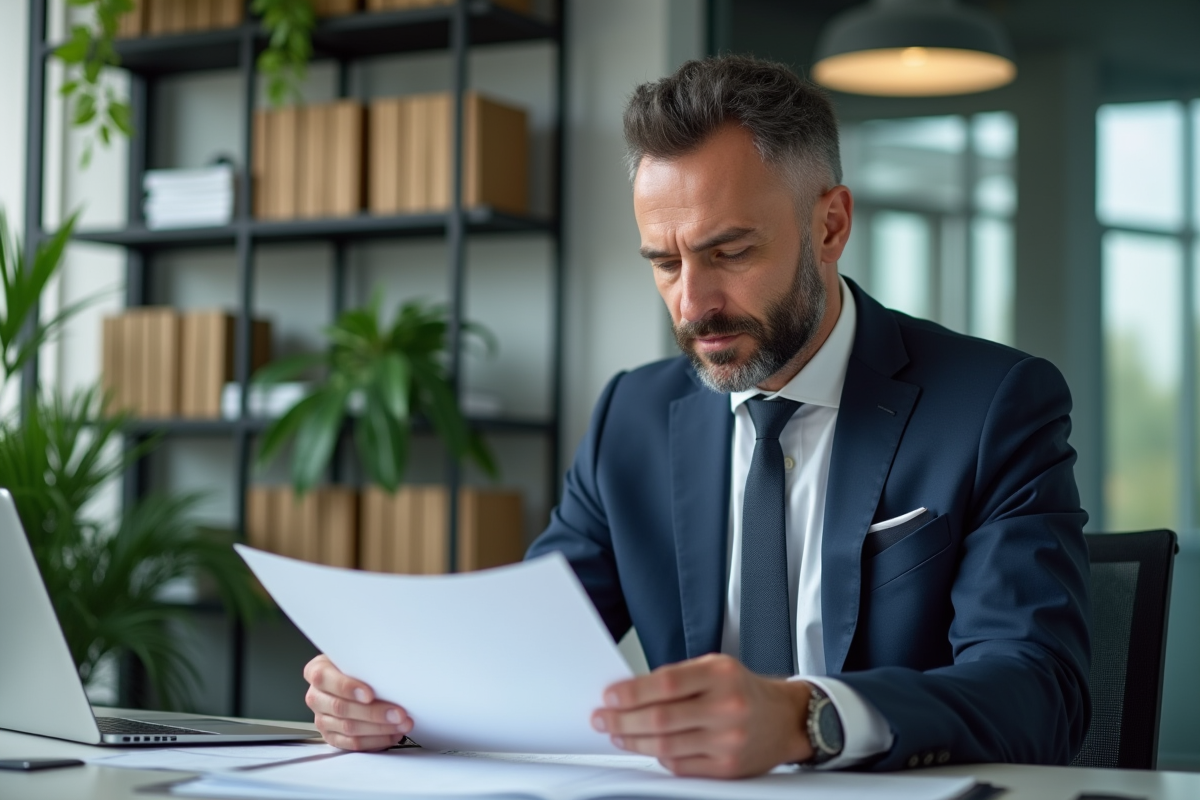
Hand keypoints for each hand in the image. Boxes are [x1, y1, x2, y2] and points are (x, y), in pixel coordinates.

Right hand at [303, 654, 412, 750]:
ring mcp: (322, 718)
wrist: (350, 679)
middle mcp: (315, 696)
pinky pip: (352, 744)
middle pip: (341, 708)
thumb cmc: (356, 666)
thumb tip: (389, 670)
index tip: (370, 694)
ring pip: (349, 728)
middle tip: (398, 713)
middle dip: (373, 712)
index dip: (347, 687)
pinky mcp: (332, 736)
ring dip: (380, 728)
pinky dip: (375, 740)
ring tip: (402, 724)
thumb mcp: (356, 657)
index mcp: (317, 671)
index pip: (324, 679)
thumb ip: (364, 663)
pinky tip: (392, 734)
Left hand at [590, 653, 811, 777]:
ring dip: (634, 742)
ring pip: (666, 746)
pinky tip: (647, 748)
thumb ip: (677, 677)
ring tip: (617, 735)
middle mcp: (726, 707)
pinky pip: (680, 766)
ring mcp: (727, 741)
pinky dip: (658, 757)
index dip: (631, 692)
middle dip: (622, 720)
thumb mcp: (715, 667)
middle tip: (603, 719)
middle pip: (660, 718)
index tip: (610, 697)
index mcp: (720, 675)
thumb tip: (630, 692)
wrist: (785, 718)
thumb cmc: (744, 689)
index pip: (665, 683)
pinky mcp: (727, 768)